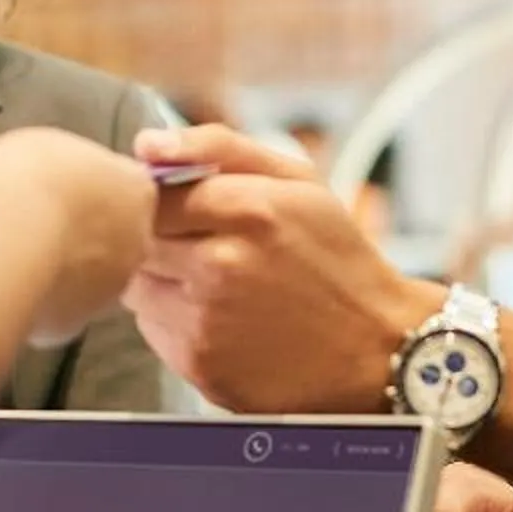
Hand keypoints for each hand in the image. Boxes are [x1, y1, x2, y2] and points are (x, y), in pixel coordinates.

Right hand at [0, 128, 156, 344]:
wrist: (5, 246)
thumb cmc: (26, 183)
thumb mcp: (49, 145)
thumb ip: (74, 164)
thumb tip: (66, 174)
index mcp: (137, 191)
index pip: (129, 186)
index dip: (95, 184)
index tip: (66, 183)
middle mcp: (137, 242)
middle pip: (117, 233)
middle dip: (85, 229)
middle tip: (42, 217)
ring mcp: (110, 288)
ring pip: (91, 273)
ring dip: (66, 264)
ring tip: (22, 249)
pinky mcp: (77, 321)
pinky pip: (61, 304)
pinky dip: (42, 295)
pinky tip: (14, 279)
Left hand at [125, 123, 431, 413]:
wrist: (375, 347)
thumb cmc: (335, 257)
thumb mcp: (297, 181)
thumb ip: (217, 147)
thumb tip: (145, 145)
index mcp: (248, 211)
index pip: (152, 192)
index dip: (163, 200)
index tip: (188, 210)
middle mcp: (220, 267)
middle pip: (137, 239)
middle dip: (162, 238)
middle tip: (203, 246)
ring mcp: (206, 322)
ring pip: (137, 286)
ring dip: (164, 280)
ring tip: (218, 285)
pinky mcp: (199, 366)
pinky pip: (153, 331)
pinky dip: (175, 320)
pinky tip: (221, 319)